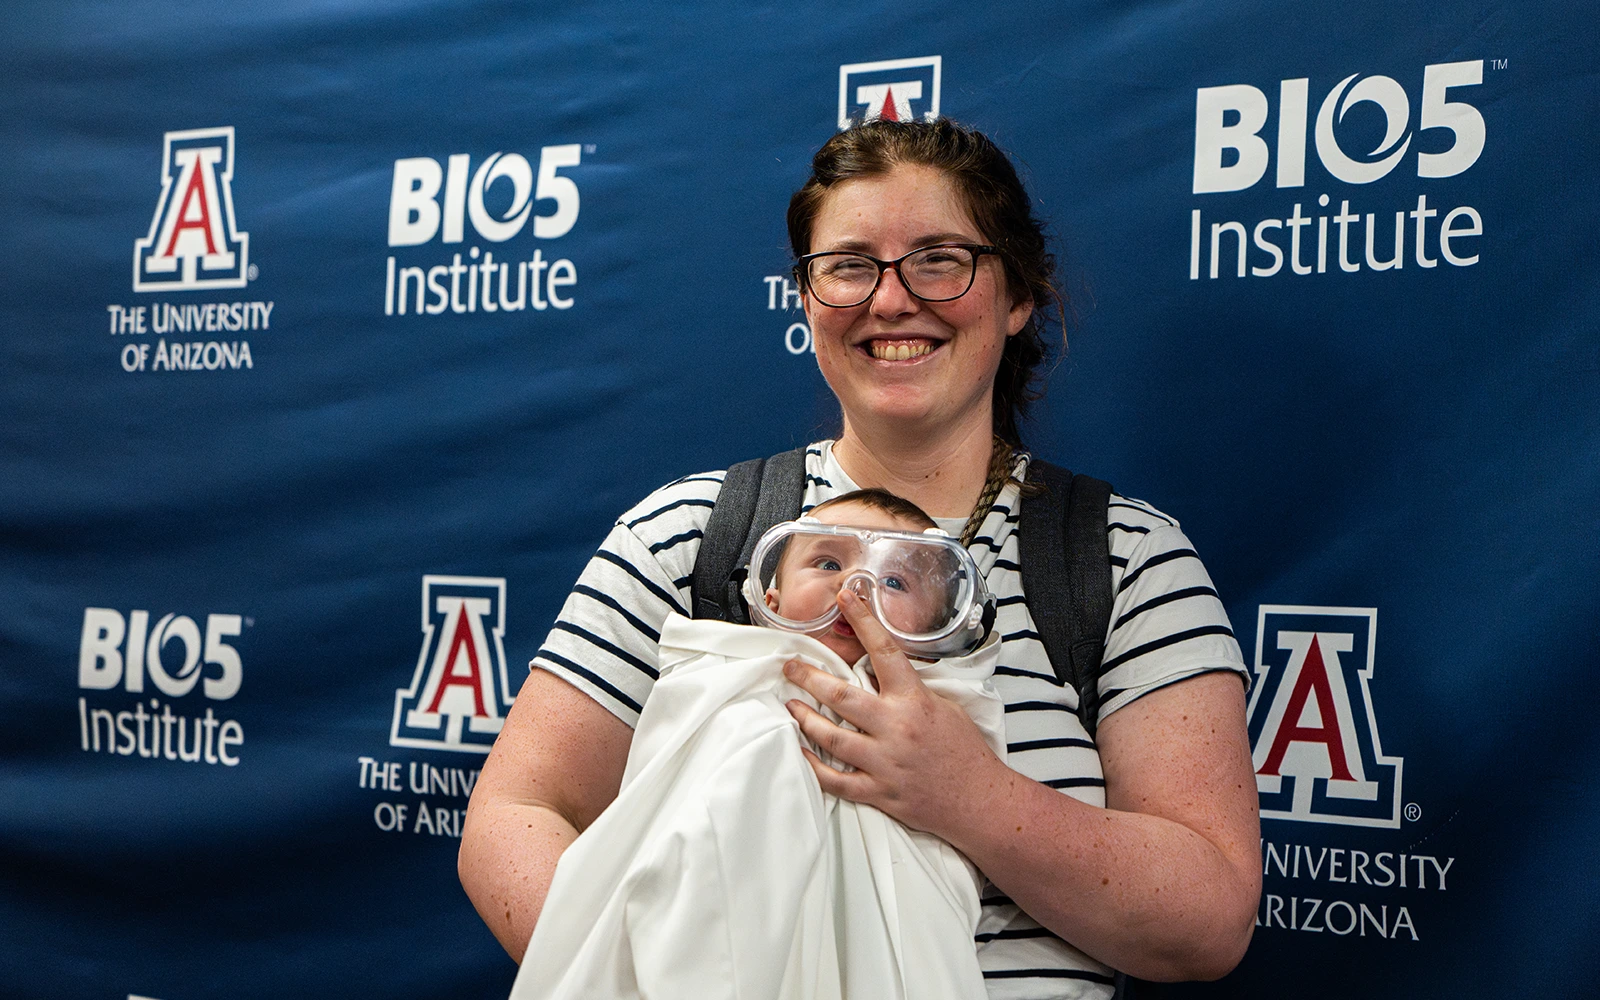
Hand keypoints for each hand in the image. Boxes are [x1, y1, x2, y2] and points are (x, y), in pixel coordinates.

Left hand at [783, 588, 1004, 836]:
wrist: (980, 801)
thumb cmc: (966, 752)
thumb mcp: (945, 707)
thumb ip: (912, 691)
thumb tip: (885, 672)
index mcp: (914, 701)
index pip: (884, 651)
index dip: (863, 621)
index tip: (845, 598)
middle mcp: (895, 728)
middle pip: (840, 695)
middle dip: (808, 677)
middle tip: (790, 666)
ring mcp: (884, 762)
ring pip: (831, 736)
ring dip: (805, 718)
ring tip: (790, 703)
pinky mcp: (878, 792)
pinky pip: (836, 780)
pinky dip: (813, 765)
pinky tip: (800, 749)